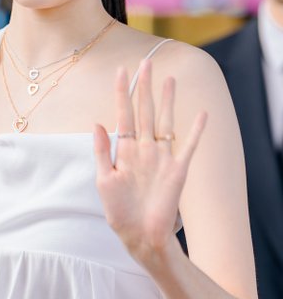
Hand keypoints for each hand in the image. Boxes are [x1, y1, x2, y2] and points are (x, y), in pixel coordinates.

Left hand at [94, 60, 206, 263]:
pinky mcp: (178, 170)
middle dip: (145, 87)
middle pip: (145, 111)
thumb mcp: (104, 181)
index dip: (122, 93)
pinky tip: (201, 114)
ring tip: (169, 79)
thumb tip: (96, 123)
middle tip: (147, 62)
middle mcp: (144, 149)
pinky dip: (195, 130)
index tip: (121, 71)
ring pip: (166, 121)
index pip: (123, 114)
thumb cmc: (119, 212)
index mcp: (125, 150)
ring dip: (168, 100)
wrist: (141, 236)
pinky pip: (188, 146)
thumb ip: (101, 151)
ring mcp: (162, 157)